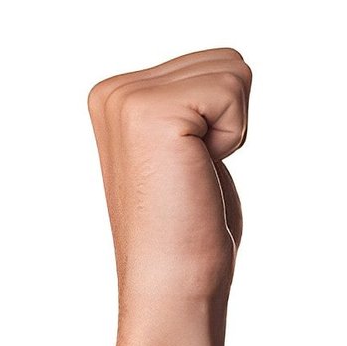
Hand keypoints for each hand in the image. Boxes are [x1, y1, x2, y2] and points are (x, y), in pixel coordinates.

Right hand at [88, 48, 249, 345]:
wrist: (170, 286)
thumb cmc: (185, 231)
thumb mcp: (182, 147)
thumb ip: (190, 101)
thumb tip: (231, 62)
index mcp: (113, 94)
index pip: (212, 62)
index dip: (221, 120)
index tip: (186, 167)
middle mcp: (112, 89)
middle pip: (225, 59)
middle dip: (228, 119)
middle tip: (192, 173)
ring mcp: (127, 99)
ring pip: (234, 70)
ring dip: (231, 129)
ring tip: (192, 173)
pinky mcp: (152, 113)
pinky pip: (233, 91)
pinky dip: (233, 137)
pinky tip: (197, 172)